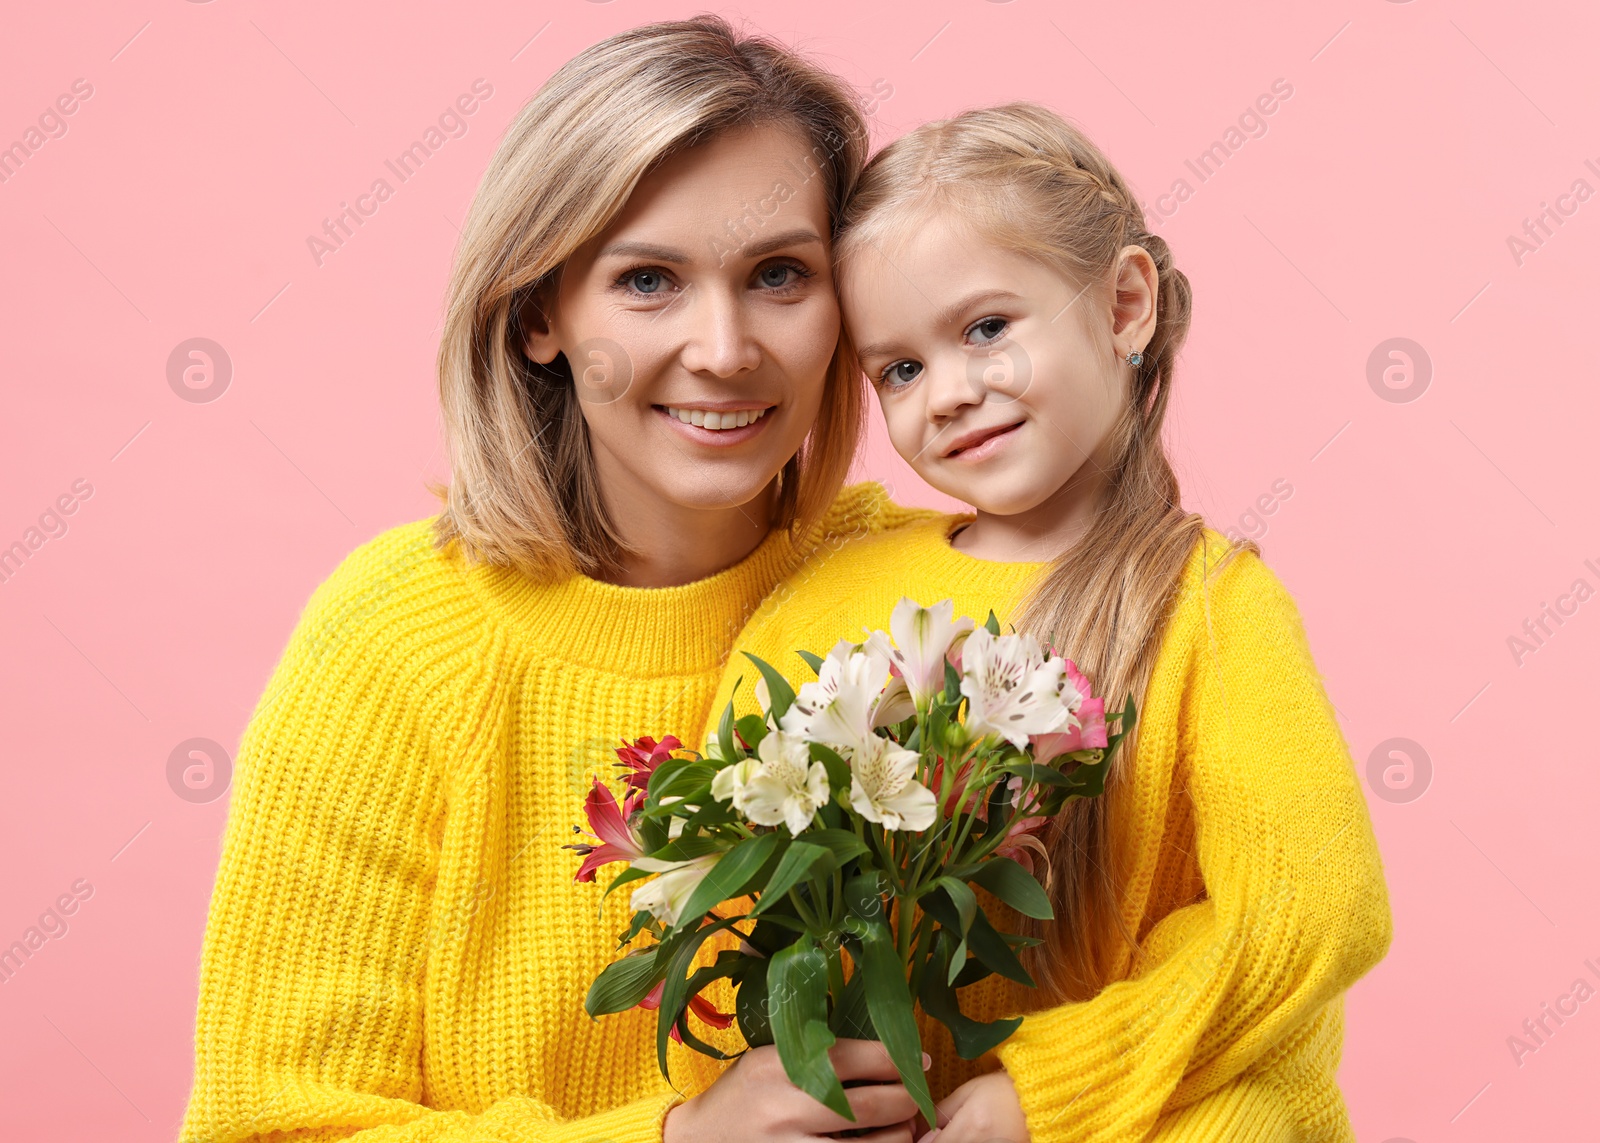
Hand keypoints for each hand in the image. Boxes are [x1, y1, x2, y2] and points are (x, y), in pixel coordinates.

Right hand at [663, 1038, 917, 1142]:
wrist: (697, 1142)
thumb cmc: (743, 1095)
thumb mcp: (769, 1058)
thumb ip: (816, 1052)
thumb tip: (885, 1051)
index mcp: (780, 1065)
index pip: (853, 1058)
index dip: (895, 1060)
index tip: (919, 1060)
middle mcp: (785, 1108)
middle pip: (870, 1106)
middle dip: (906, 1101)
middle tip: (918, 1098)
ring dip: (897, 1138)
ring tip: (904, 1129)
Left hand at [918, 1070, 1028, 1142]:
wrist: (1039, 1098)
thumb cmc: (1003, 1090)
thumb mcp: (969, 1090)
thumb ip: (944, 1109)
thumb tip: (921, 1126)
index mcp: (971, 1124)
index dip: (926, 1140)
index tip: (927, 1134)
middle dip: (940, 1142)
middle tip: (942, 1133)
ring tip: (960, 1133)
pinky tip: (973, 1138)